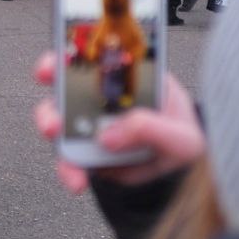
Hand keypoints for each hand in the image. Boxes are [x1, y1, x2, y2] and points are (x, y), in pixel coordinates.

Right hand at [32, 50, 204, 193]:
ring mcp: (93, 125)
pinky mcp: (89, 153)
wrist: (186, 177)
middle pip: (64, 90)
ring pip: (60, 127)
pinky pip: (71, 160)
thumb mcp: (181, 133)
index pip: (93, 58)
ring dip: (57, 144)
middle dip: (51, 105)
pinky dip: (69, 171)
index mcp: (128, 77)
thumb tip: (108, 136)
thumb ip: (150, 128)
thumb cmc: (186, 141)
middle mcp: (103, 97)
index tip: (51, 67)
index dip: (66, 56)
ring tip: (68, 162)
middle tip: (54, 124)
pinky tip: (77, 181)